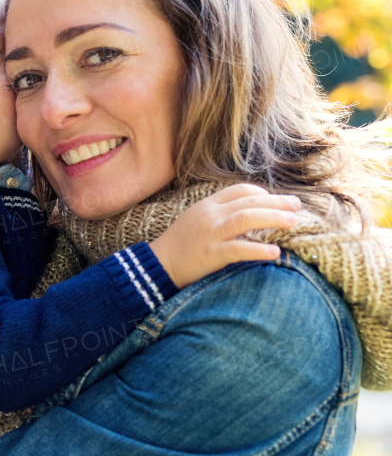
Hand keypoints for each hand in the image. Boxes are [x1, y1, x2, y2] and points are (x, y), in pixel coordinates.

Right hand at [150, 183, 302, 289]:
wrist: (158, 264)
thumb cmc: (181, 245)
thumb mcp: (197, 221)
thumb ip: (221, 215)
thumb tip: (252, 215)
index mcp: (207, 205)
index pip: (240, 190)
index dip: (263, 193)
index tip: (278, 202)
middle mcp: (210, 215)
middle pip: (249, 202)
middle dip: (277, 202)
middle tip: (297, 206)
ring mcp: (210, 234)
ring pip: (246, 219)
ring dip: (273, 219)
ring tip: (293, 223)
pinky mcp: (210, 254)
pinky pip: (238, 249)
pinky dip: (259, 250)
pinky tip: (275, 253)